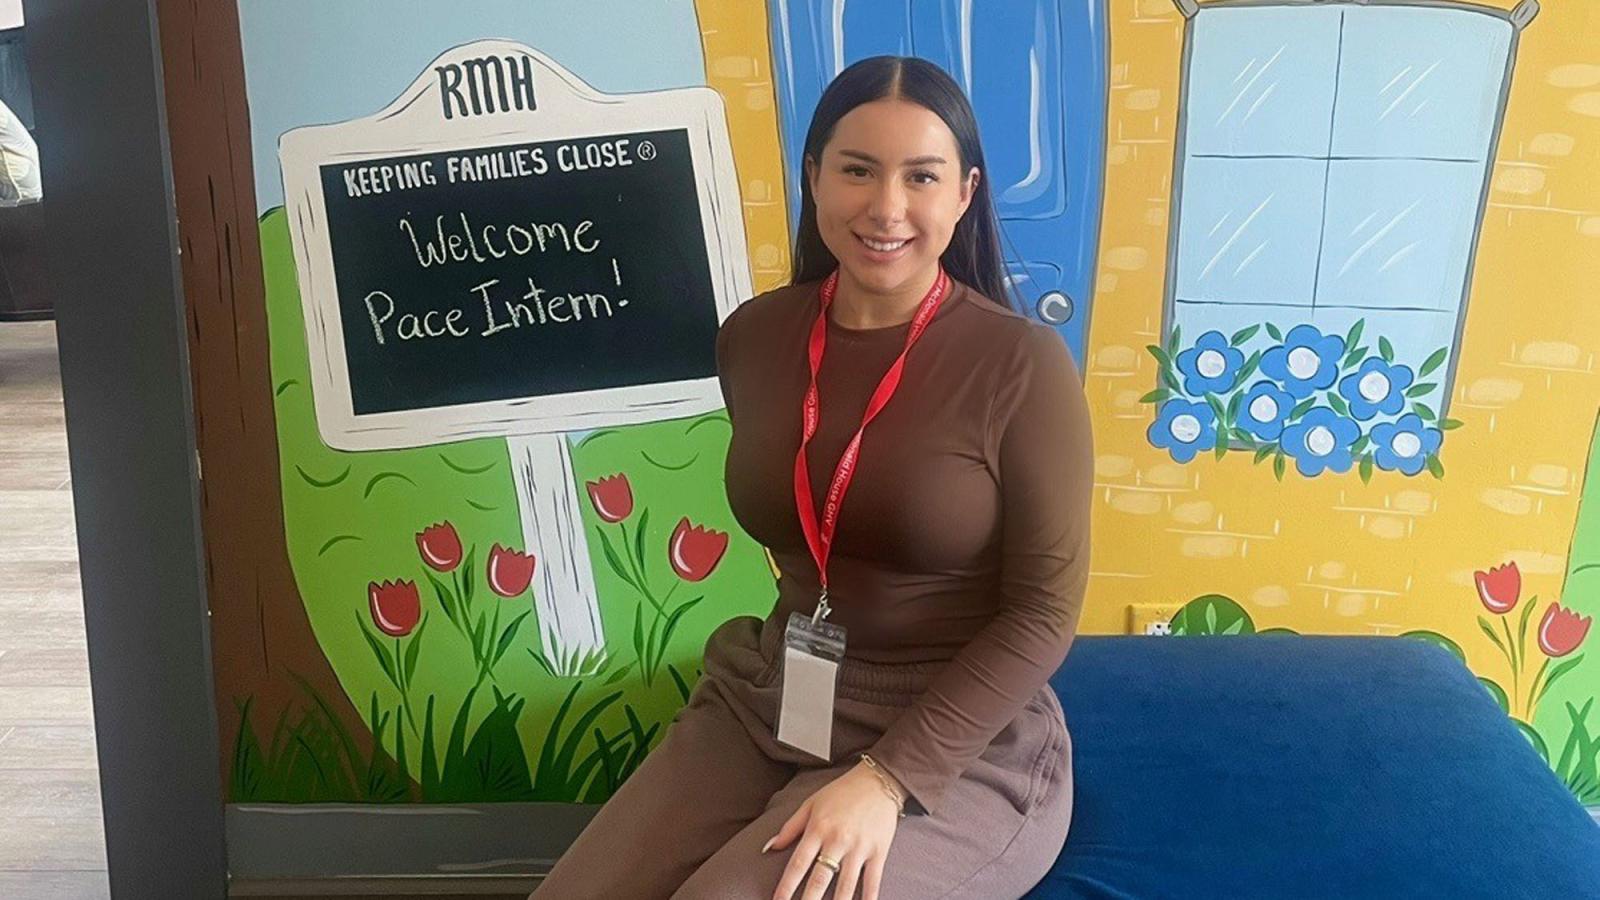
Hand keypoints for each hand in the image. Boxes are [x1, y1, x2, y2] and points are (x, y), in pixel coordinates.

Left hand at [763, 761, 901, 899]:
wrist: (878, 780)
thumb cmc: (842, 792)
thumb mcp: (811, 804)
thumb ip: (790, 827)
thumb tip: (769, 847)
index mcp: (818, 828)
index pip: (798, 864)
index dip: (786, 887)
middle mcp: (837, 840)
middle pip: (820, 879)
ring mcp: (859, 847)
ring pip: (845, 886)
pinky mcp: (879, 851)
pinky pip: (872, 881)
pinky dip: (868, 899)